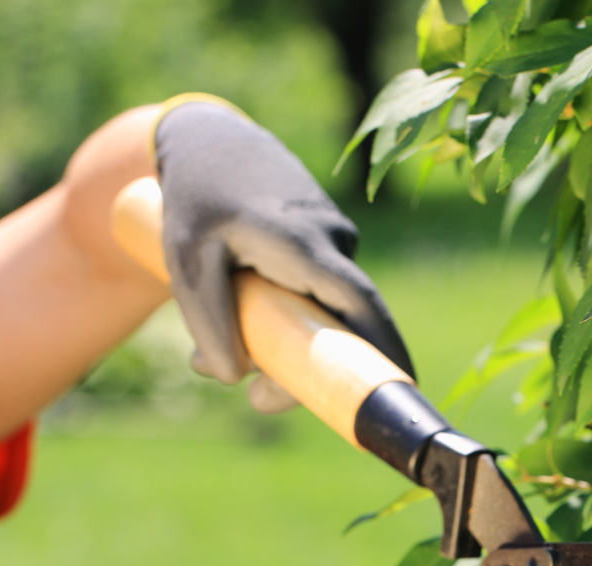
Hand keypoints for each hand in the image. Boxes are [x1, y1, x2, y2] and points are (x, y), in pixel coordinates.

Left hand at [153, 101, 411, 408]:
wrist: (210, 139)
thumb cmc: (197, 199)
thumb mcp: (186, 261)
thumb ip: (208, 321)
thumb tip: (232, 378)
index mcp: (305, 243)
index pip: (360, 303)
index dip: (385, 349)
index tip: (405, 389)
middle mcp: (331, 240)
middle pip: (342, 323)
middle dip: (310, 370)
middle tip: (257, 400)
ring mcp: (333, 239)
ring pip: (321, 310)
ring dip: (281, 341)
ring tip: (212, 352)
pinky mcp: (322, 245)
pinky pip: (314, 293)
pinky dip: (282, 316)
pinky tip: (234, 311)